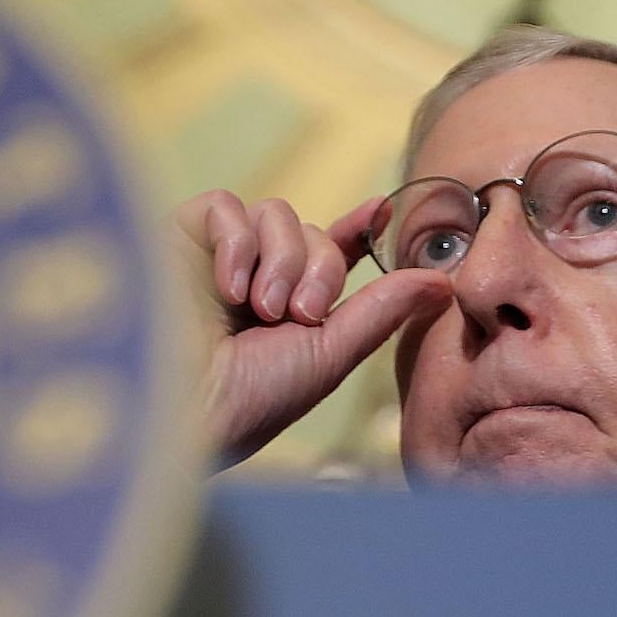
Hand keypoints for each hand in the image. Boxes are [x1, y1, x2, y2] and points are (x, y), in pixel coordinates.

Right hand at [172, 191, 452, 468]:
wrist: (182, 410)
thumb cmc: (253, 399)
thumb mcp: (330, 352)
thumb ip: (382, 310)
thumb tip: (444, 283)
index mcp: (286, 314)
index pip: (327, 254)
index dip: (357, 230)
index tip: (382, 210)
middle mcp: (250, 284)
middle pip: (306, 231)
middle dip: (315, 269)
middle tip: (298, 316)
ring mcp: (210, 263)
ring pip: (272, 214)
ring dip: (279, 261)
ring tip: (260, 311)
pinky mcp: (172, 244)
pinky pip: (222, 207)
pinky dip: (235, 242)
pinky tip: (226, 289)